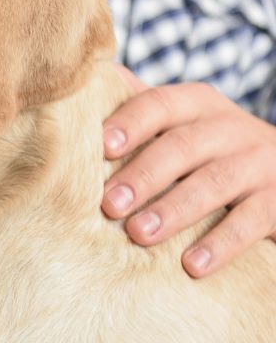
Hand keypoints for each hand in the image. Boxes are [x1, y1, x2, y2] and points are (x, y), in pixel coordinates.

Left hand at [101, 67, 275, 276]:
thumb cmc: (206, 147)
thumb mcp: (180, 121)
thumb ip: (137, 104)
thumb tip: (84, 77)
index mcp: (197, 104)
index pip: (159, 104)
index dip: (131, 123)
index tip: (102, 146)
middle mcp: (230, 128)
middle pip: (182, 146)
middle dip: (143, 175)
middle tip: (109, 204)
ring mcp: (259, 163)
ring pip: (214, 184)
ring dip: (173, 210)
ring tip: (138, 234)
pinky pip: (251, 222)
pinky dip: (220, 244)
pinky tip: (191, 265)